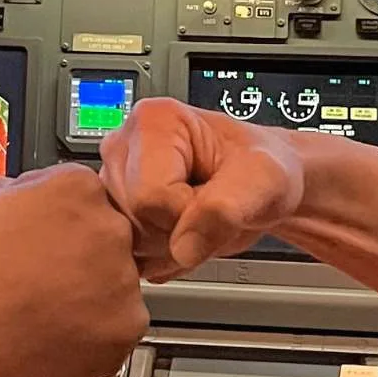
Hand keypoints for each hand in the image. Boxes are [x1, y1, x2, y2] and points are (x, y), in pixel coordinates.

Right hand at [0, 164, 147, 376]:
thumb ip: (19, 185)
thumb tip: (29, 191)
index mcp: (78, 188)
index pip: (86, 197)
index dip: (62, 223)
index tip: (49, 241)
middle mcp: (110, 227)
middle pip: (107, 239)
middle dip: (82, 257)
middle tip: (46, 279)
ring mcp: (122, 279)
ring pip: (116, 284)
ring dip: (91, 296)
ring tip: (48, 312)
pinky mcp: (125, 326)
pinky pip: (119, 326)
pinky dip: (96, 333)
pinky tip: (58, 334)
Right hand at [99, 98, 304, 278]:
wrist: (261, 185)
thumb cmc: (261, 170)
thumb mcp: (262, 182)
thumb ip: (224, 209)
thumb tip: (184, 248)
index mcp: (153, 121)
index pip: (148, 197)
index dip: (186, 214)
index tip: (212, 196)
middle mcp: (123, 146)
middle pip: (134, 220)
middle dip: (177, 232)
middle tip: (207, 209)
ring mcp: (114, 180)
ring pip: (128, 242)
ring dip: (170, 246)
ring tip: (197, 218)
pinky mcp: (116, 209)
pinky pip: (129, 255)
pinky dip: (161, 256)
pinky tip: (183, 231)